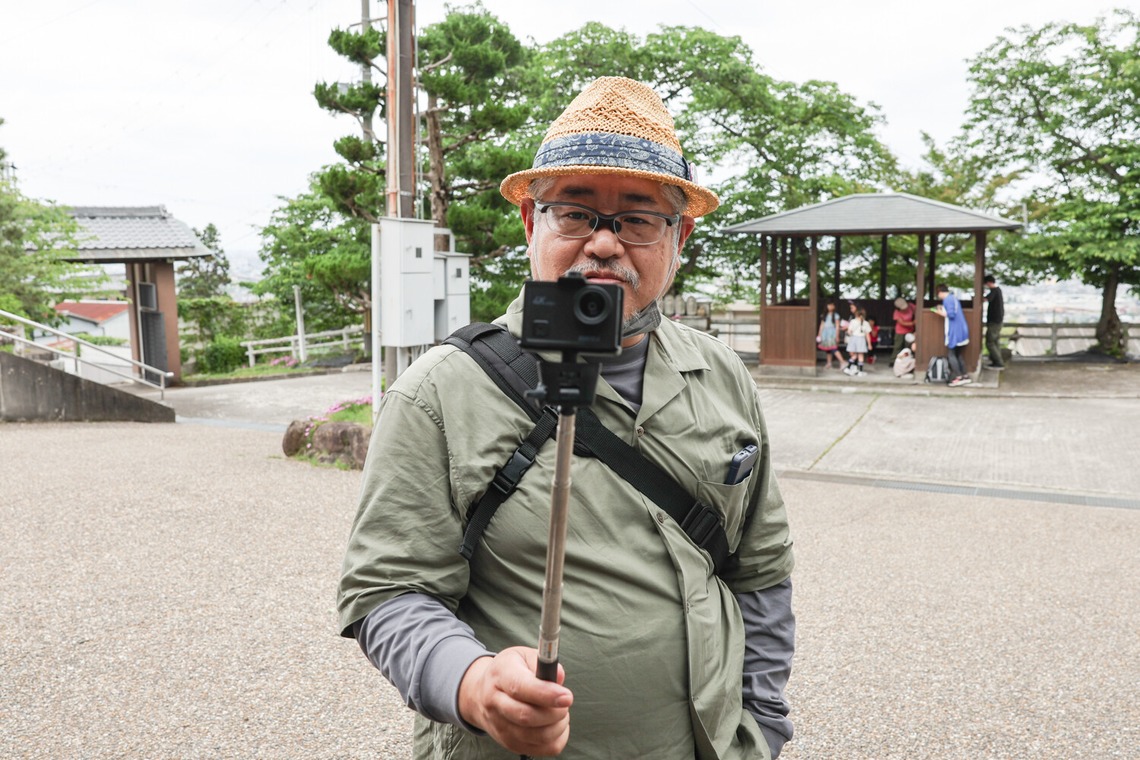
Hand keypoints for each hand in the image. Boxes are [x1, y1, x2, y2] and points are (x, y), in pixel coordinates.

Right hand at [458, 647, 572, 755]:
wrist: (481, 695)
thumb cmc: (509, 671)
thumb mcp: (523, 655)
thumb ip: (543, 662)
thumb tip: (559, 677)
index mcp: (500, 675)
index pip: (521, 688)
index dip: (546, 694)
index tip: (567, 696)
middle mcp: (495, 703)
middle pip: (527, 716)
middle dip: (555, 712)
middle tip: (565, 702)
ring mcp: (500, 726)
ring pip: (536, 736)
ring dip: (557, 726)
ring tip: (560, 712)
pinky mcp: (510, 743)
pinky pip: (541, 749)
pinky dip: (556, 739)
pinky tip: (555, 724)